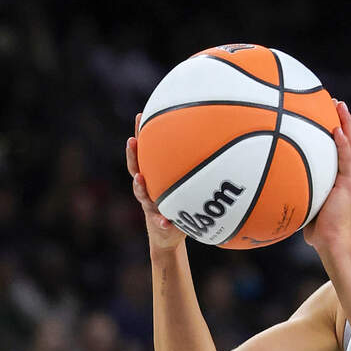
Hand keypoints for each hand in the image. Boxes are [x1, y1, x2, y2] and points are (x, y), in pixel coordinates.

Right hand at [127, 113, 186, 251]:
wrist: (168, 235)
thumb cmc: (180, 204)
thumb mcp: (186, 186)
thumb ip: (193, 170)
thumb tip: (218, 142)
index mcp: (153, 177)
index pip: (145, 152)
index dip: (141, 134)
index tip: (141, 115)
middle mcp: (147, 188)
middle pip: (134, 168)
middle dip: (132, 154)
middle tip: (132, 140)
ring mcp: (149, 206)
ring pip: (141, 194)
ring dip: (139, 186)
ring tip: (139, 179)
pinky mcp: (157, 223)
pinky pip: (159, 221)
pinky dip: (162, 221)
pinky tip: (165, 221)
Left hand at [304, 100, 350, 253]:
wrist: (331, 241)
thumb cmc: (314, 228)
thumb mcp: (301, 201)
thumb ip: (291, 187)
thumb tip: (265, 180)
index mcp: (335, 175)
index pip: (334, 146)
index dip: (331, 127)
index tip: (321, 109)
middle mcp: (344, 172)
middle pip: (344, 139)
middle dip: (339, 117)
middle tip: (331, 99)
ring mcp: (349, 176)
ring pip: (349, 143)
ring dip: (345, 122)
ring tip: (338, 104)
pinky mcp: (349, 183)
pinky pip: (345, 159)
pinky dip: (342, 144)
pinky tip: (336, 129)